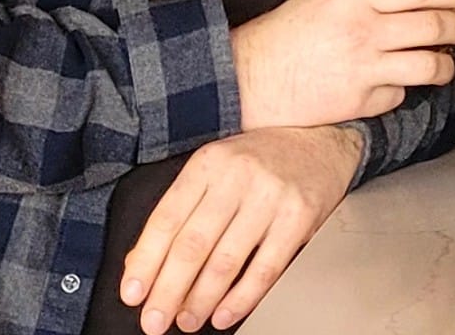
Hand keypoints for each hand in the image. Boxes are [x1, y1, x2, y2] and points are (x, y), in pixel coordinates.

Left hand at [119, 123, 357, 332]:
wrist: (321, 138)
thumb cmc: (258, 160)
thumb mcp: (214, 170)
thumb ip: (179, 212)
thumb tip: (140, 265)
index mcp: (209, 162)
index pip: (167, 218)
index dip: (145, 262)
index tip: (132, 295)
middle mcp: (238, 175)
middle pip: (193, 244)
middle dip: (168, 290)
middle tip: (154, 321)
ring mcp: (270, 196)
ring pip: (226, 261)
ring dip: (201, 300)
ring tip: (186, 321)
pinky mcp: (299, 217)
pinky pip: (264, 269)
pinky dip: (241, 299)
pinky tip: (223, 315)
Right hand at [231, 0, 454, 130]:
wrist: (246, 80)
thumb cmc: (281, 35)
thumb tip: (403, 0)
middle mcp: (366, 32)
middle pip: (433, 27)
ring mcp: (364, 71)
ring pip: (426, 67)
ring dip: (445, 65)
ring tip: (448, 63)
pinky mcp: (357, 105)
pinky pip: (396, 97)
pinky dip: (401, 92)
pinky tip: (398, 87)